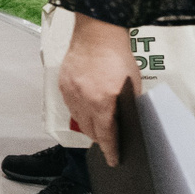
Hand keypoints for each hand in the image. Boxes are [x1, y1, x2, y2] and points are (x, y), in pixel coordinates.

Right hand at [59, 15, 142, 165]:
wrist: (97, 34)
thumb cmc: (117, 55)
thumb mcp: (132, 84)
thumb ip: (127, 104)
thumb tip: (126, 120)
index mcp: (102, 101)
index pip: (106, 135)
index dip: (110, 150)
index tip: (113, 159)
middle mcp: (83, 99)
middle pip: (90, 130)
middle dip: (99, 137)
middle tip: (108, 140)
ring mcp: (70, 91)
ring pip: (78, 119)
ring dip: (89, 124)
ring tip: (98, 123)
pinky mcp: (62, 84)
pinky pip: (70, 105)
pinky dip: (79, 109)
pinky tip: (87, 106)